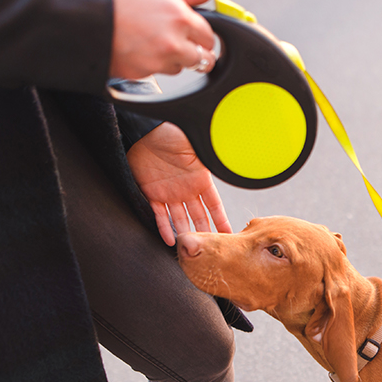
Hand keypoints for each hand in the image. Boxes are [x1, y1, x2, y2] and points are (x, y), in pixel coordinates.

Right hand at [109, 0, 221, 78]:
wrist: (79, 12)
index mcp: (179, 18)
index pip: (209, 37)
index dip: (202, 35)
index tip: (195, 34)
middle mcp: (172, 43)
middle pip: (201, 59)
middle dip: (195, 52)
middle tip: (179, 42)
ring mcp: (157, 61)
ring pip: (179, 68)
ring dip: (172, 59)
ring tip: (151, 41)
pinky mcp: (141, 74)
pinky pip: (156, 74)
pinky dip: (150, 64)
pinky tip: (137, 48)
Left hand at [127, 122, 232, 244]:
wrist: (146, 129)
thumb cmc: (175, 133)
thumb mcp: (198, 147)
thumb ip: (212, 158)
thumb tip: (235, 159)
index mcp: (201, 180)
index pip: (214, 205)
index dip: (221, 221)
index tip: (230, 236)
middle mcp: (187, 190)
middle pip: (198, 217)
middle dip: (204, 233)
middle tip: (210, 252)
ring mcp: (169, 193)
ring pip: (180, 219)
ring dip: (185, 234)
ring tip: (190, 251)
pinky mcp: (152, 193)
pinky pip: (159, 214)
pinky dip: (164, 227)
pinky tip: (170, 241)